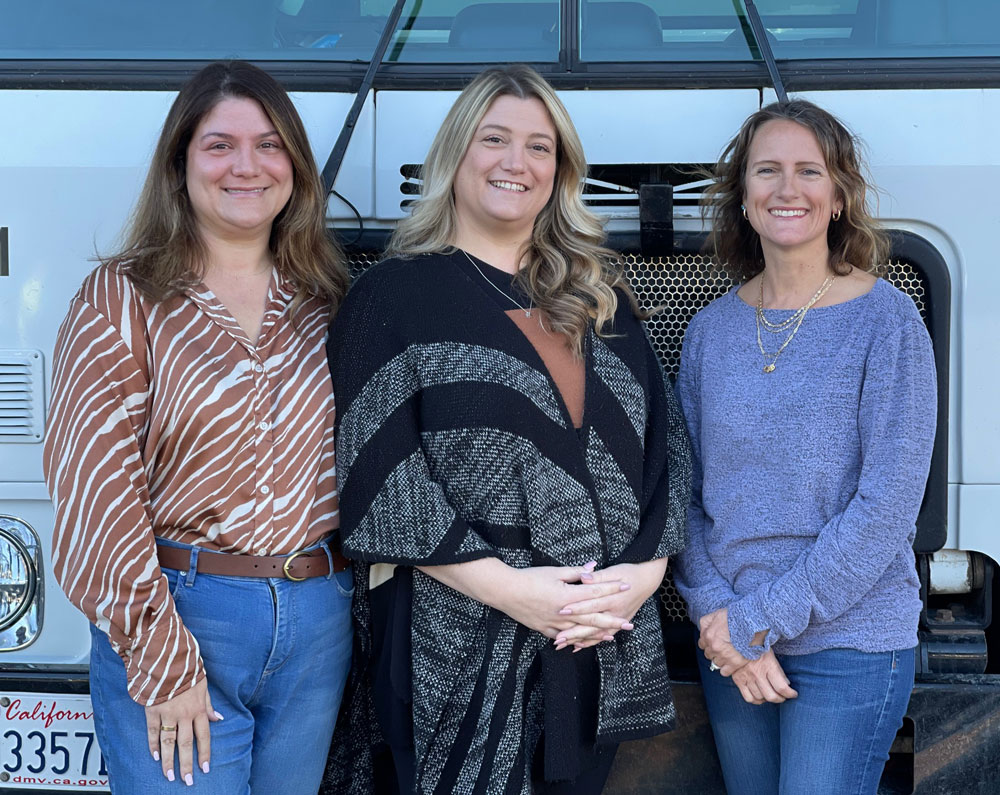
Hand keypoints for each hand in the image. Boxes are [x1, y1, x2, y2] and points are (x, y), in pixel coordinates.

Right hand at [144, 677, 222, 783]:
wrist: (167, 657)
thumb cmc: (187, 669)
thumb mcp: (203, 684)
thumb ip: (208, 703)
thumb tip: (218, 719)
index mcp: (199, 708)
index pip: (204, 736)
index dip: (204, 753)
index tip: (205, 769)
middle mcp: (184, 714)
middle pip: (186, 744)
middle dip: (187, 764)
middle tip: (187, 781)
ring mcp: (167, 713)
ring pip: (168, 742)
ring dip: (169, 761)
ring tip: (169, 776)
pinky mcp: (152, 710)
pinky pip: (153, 731)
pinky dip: (153, 744)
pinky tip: (155, 756)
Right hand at [500, 563, 627, 639]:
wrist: (506, 591)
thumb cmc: (529, 578)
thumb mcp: (554, 571)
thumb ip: (576, 572)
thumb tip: (593, 568)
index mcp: (567, 595)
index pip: (595, 591)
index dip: (612, 588)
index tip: (626, 587)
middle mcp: (564, 613)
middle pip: (593, 617)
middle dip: (613, 620)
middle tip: (629, 623)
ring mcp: (554, 623)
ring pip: (581, 631)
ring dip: (598, 634)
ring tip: (613, 635)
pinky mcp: (545, 629)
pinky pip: (564, 637)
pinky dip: (576, 640)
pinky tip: (584, 643)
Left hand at [553, 559, 667, 650]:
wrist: (646, 580)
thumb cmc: (628, 572)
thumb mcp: (613, 570)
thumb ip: (597, 576)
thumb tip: (584, 577)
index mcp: (614, 598)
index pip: (593, 604)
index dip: (577, 608)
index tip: (561, 611)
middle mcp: (616, 612)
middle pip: (593, 624)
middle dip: (574, 632)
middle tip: (558, 638)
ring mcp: (618, 620)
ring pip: (596, 634)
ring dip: (578, 640)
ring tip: (561, 645)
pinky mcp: (618, 625)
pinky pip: (602, 636)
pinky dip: (590, 642)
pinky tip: (576, 646)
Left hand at [698, 608, 749, 675]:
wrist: (751, 623)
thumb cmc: (736, 618)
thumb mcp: (716, 614)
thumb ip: (706, 623)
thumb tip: (703, 630)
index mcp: (708, 636)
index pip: (702, 645)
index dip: (709, 644)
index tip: (714, 643)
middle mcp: (714, 647)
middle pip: (709, 655)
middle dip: (715, 652)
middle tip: (723, 648)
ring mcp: (723, 656)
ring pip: (716, 663)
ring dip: (721, 660)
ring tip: (729, 654)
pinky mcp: (734, 663)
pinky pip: (724, 672)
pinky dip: (727, 668)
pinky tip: (731, 662)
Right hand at [730, 650, 797, 704]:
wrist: (738, 643)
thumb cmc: (758, 649)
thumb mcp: (772, 656)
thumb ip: (779, 671)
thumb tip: (787, 685)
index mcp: (768, 666)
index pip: (782, 687)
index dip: (790, 694)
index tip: (793, 694)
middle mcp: (757, 674)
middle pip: (771, 696)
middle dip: (781, 699)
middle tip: (783, 697)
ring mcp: (747, 678)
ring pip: (760, 698)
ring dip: (768, 699)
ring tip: (771, 694)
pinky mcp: (739, 681)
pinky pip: (748, 698)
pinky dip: (756, 700)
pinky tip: (760, 696)